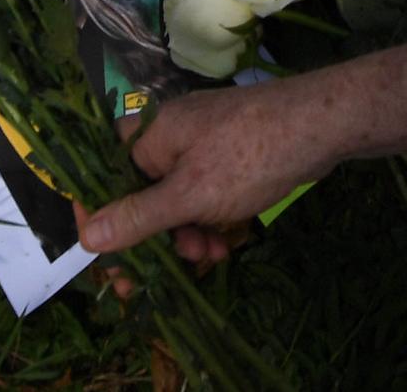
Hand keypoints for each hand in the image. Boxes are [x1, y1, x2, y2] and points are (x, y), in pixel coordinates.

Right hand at [73, 77, 343, 265]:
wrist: (320, 126)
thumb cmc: (248, 157)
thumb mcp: (189, 195)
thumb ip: (138, 217)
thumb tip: (86, 237)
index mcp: (147, 134)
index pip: (101, 176)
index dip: (98, 219)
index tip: (106, 262)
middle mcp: (168, 136)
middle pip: (139, 193)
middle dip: (151, 237)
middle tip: (153, 279)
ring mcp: (201, 145)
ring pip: (175, 199)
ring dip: (185, 234)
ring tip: (208, 255)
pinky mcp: (229, 157)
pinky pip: (204, 194)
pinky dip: (209, 221)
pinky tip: (226, 245)